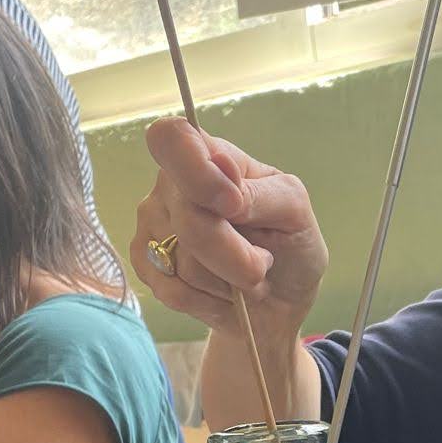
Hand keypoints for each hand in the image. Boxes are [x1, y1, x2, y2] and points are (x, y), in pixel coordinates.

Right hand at [131, 119, 328, 337]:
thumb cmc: (289, 246)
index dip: (196, 173)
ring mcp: (154, 225)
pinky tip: (224, 294)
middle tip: (262, 263)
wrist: (278, 303)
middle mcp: (172, 185)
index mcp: (209, 155)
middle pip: (187, 216)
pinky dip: (210, 301)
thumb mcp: (294, 210)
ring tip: (244, 277)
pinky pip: (173, 291)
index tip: (233, 206)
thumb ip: (261, 192)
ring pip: (182, 260)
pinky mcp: (147, 266)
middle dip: (234, 252)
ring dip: (227, 280)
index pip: (172, 138)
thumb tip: (224, 183)